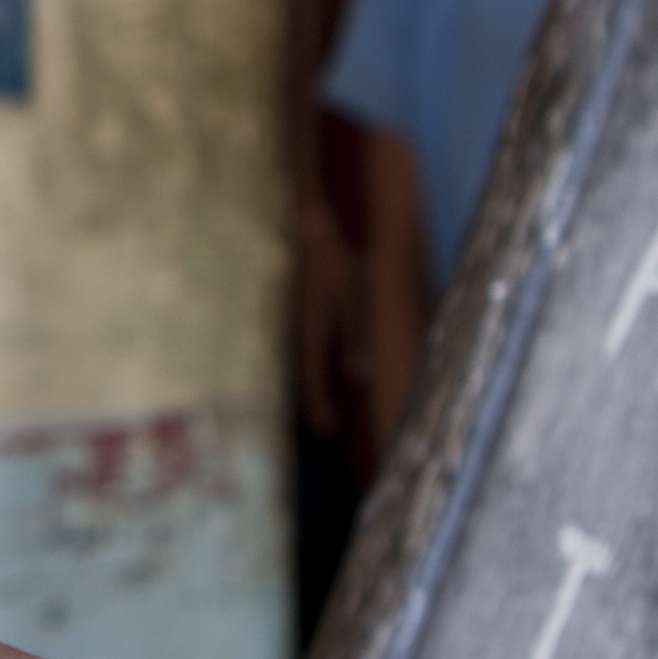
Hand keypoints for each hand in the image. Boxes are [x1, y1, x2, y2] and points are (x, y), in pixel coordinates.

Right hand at [291, 194, 359, 436]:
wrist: (314, 226)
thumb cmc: (336, 262)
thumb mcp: (352, 298)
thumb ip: (354, 336)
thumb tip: (357, 375)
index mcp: (311, 329)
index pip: (313, 376)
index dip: (319, 405)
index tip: (326, 432)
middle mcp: (301, 329)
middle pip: (307, 373)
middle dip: (316, 401)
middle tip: (325, 430)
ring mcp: (300, 320)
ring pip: (307, 359)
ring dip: (316, 383)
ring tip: (325, 407)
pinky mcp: (305, 311)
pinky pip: (309, 345)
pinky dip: (316, 363)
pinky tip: (326, 366)